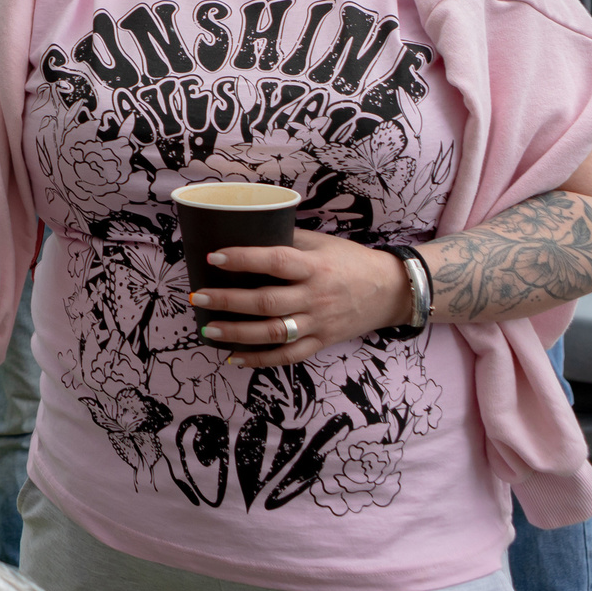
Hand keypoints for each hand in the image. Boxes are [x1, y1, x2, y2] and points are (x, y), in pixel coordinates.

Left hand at [184, 230, 410, 366]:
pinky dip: (260, 360)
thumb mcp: (322, 243)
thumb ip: (288, 239)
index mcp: (315, 266)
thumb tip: (246, 230)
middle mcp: (315, 297)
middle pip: (267, 302)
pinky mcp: (321, 342)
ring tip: (208, 329)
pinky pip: (288, 356)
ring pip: (273, 333)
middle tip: (199, 296)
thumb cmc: (351, 261)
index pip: (276, 261)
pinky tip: (233, 358)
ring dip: (237, 334)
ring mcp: (318, 323)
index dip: (244, 259)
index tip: (214, 257)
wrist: (391, 291)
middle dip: (229, 301)